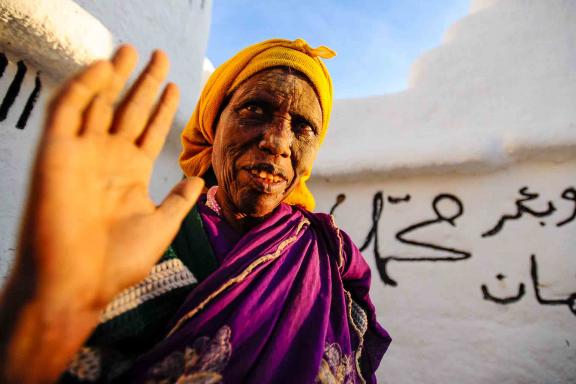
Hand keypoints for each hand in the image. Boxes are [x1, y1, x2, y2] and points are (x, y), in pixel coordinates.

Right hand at [1, 45, 203, 381]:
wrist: (79, 282)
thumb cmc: (119, 261)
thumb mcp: (162, 225)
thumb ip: (180, 200)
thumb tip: (199, 179)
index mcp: (131, 172)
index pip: (149, 129)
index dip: (163, 107)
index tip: (177, 86)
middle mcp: (107, 158)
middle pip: (128, 109)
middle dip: (143, 82)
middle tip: (159, 55)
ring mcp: (82, 153)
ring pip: (98, 102)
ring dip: (113, 76)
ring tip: (131, 51)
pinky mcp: (56, 151)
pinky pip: (68, 110)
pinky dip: (83, 86)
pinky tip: (104, 68)